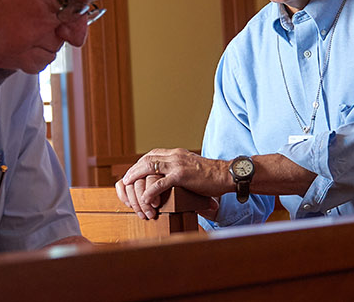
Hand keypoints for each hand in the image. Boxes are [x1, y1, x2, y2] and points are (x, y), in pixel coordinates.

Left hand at [114, 148, 229, 219]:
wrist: (227, 175)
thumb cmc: (212, 176)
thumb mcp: (192, 168)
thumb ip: (179, 171)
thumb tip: (169, 181)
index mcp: (177, 153)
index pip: (151, 155)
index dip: (139, 164)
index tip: (133, 173)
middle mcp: (175, 155)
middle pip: (146, 159)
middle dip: (134, 169)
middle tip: (126, 180)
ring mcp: (177, 164)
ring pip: (149, 167)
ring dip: (136, 177)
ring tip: (128, 185)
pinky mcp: (181, 176)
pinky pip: (160, 183)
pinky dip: (150, 191)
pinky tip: (145, 199)